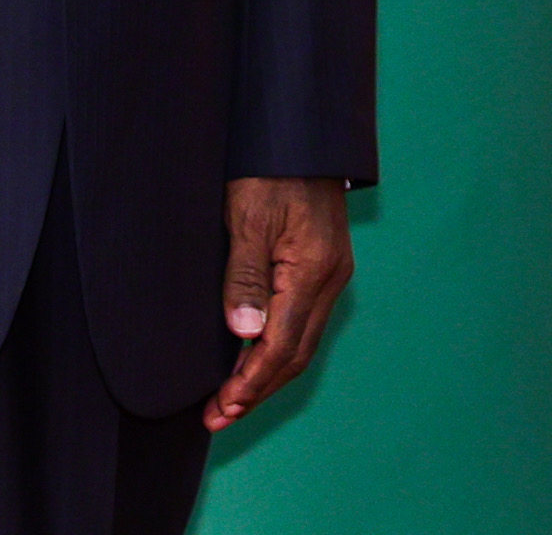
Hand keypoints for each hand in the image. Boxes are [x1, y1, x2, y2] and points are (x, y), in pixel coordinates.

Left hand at [209, 177, 351, 429]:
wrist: (300, 135)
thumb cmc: (269, 170)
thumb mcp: (247, 218)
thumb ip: (245, 277)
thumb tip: (243, 334)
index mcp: (312, 270)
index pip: (281, 344)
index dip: (249, 382)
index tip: (221, 408)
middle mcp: (330, 279)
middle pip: (296, 353)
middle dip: (257, 389)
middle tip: (219, 416)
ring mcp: (332, 273)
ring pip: (302, 342)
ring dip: (267, 374)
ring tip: (232, 400)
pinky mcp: (325, 267)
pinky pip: (304, 322)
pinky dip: (278, 349)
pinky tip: (254, 358)